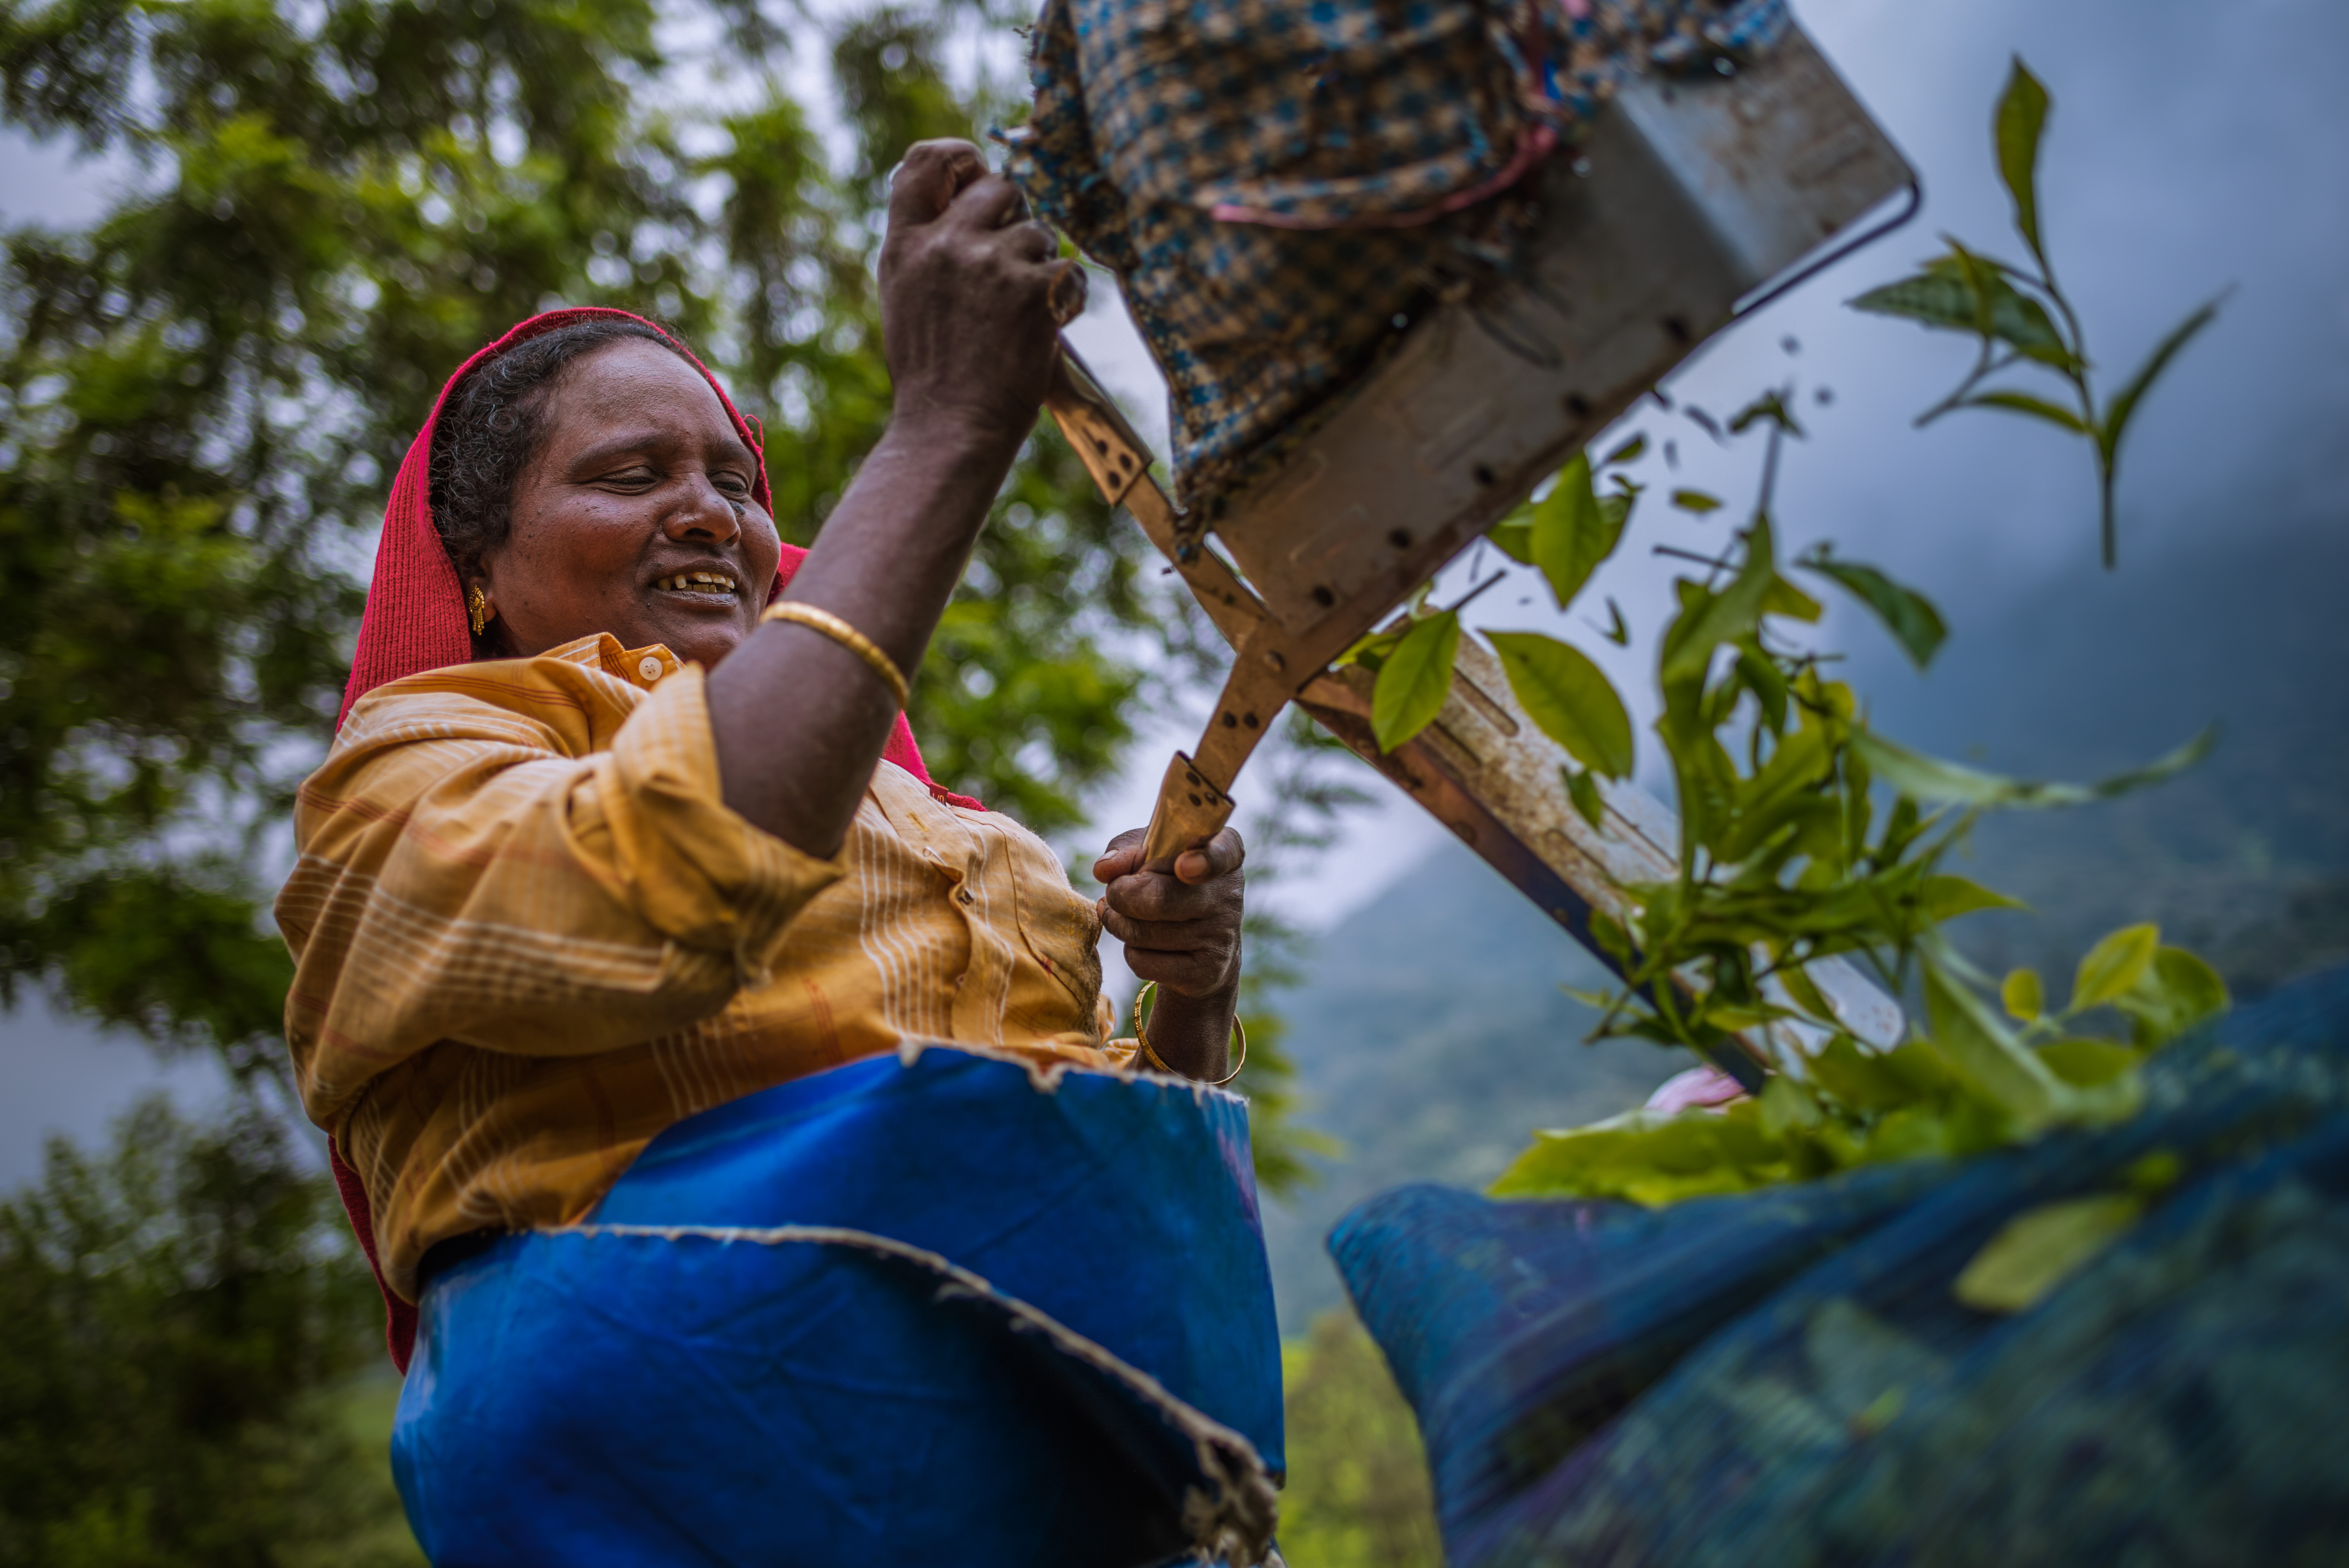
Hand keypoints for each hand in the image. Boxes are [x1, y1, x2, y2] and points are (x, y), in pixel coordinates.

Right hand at [877, 139, 1074, 450]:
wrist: (951, 428)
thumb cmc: (933, 373)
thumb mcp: (906, 298)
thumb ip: (927, 246)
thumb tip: (967, 203)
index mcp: (905, 245)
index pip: (924, 162)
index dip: (959, 156)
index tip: (976, 170)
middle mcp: (946, 244)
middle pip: (999, 187)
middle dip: (1014, 217)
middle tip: (1013, 265)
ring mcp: (991, 265)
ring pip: (1039, 231)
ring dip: (1040, 265)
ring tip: (1020, 315)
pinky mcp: (1034, 290)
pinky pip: (1068, 270)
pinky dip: (1065, 298)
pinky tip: (1045, 328)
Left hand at [1093, 827, 1245, 999]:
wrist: (1200, 947)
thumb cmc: (1169, 884)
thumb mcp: (1151, 855)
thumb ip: (1128, 850)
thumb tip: (1104, 870)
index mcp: (1225, 853)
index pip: (1224, 852)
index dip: (1204, 860)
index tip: (1183, 866)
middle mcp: (1229, 895)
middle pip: (1159, 898)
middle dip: (1120, 895)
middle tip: (1114, 893)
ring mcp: (1221, 936)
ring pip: (1142, 933)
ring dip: (1120, 924)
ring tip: (1127, 917)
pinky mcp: (1207, 972)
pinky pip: (1144, 962)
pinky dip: (1131, 954)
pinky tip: (1144, 946)